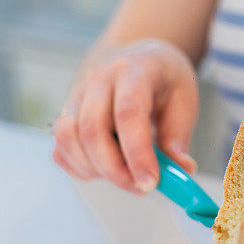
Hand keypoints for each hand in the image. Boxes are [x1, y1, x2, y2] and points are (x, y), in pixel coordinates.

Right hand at [52, 39, 197, 193]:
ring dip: (95, 169)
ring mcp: (77, 94)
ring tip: (124, 178)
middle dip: (115, 170)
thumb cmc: (162, 80)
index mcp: (134, 71)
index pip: (129, 114)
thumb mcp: (183, 100)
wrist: (135, 55)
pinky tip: (104, 170)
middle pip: (93, 130)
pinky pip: (60, 146)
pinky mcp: (65, 112)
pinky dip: (79, 166)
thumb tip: (182, 169)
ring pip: (69, 138)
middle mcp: (99, 79)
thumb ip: (178, 137)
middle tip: (140, 188)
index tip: (149, 183)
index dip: (137, 154)